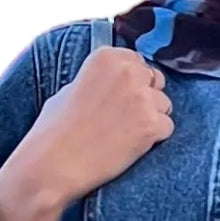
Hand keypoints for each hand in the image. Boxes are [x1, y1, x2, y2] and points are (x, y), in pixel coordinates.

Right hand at [0, 43, 175, 220]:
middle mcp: (128, 71)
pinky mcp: (151, 125)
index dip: (132, 82)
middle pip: (156, 81)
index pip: (138, 62)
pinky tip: (130, 146)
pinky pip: (167, 127)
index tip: (120, 98)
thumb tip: (117, 83)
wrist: (53, 163)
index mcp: (107, 57)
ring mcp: (142, 98)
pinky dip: (154, 139)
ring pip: (164, 105)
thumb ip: (101, 79)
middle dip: (146, 98)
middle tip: (124, 119)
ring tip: (124, 135)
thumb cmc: (54, 130)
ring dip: (151, 119)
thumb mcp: (72, 88)